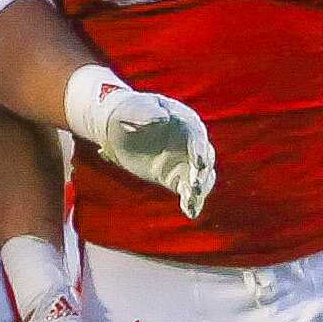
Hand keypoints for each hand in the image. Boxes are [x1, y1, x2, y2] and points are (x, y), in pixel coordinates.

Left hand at [65, 66, 216, 219]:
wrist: (118, 126)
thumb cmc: (127, 112)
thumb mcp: (133, 108)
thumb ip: (146, 112)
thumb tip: (162, 118)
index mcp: (184, 121)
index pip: (196, 136)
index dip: (198, 149)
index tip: (198, 162)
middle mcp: (191, 142)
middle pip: (204, 158)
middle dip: (201, 173)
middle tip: (194, 187)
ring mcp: (185, 160)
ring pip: (201, 177)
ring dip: (199, 190)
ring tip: (191, 203)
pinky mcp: (176, 177)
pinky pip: (188, 190)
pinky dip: (191, 201)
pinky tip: (190, 213)